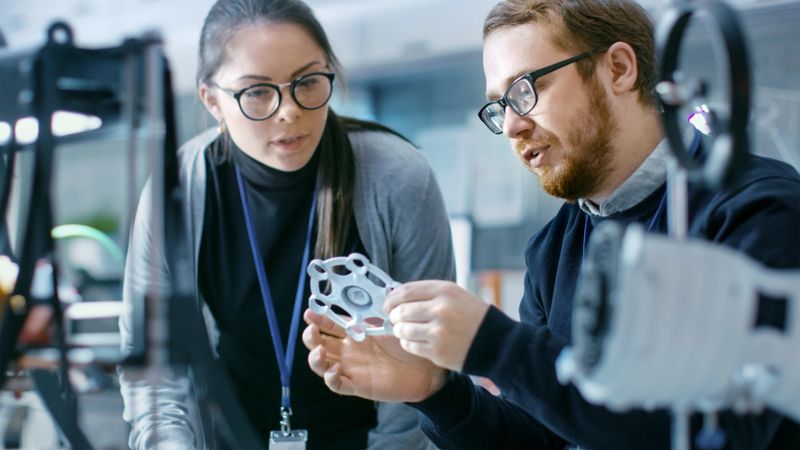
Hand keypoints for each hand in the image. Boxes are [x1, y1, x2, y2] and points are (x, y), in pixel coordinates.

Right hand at [302, 309, 446, 402]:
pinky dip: (331, 378)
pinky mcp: (358, 385)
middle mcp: (348, 351)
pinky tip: (335, 369)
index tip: (310, 312)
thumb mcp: (389, 323)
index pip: (329, 325)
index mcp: (354, 333)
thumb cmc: (407, 343)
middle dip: (310, 337)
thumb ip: (375, 312)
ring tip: (319, 350)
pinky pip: (337, 385)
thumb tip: (365, 292)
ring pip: (322, 366)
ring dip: (315, 358)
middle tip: (312, 330)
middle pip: (319, 344)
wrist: (425, 368)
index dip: (317, 318)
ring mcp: (351, 368)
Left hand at [384, 280, 489, 371]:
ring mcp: (438, 331)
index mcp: (446, 291)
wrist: (497, 343)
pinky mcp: (437, 351)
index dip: (392, 298)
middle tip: (395, 318)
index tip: (388, 303)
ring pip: (403, 329)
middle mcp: (441, 309)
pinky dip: (407, 343)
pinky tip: (414, 341)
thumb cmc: (474, 318)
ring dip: (399, 330)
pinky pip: (410, 345)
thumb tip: (398, 296)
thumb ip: (430, 294)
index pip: (406, 291)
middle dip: (394, 315)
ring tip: (404, 330)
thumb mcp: (457, 295)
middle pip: (402, 310)